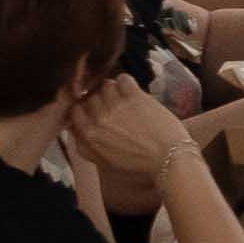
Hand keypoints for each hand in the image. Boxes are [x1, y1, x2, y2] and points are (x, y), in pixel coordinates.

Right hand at [67, 76, 203, 198]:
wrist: (169, 158)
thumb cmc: (140, 163)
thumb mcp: (104, 161)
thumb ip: (86, 146)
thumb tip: (75, 131)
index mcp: (89, 134)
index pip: (74, 110)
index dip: (84, 107)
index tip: (93, 107)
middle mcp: (98, 118)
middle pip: (89, 96)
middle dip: (99, 97)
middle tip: (111, 101)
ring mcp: (115, 106)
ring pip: (105, 85)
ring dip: (113, 88)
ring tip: (123, 95)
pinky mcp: (134, 96)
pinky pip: (123, 79)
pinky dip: (127, 81)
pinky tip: (132, 89)